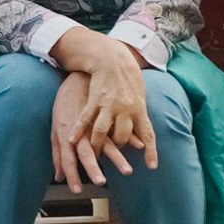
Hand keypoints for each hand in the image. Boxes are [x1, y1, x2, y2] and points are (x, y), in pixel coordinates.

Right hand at [52, 42, 156, 182]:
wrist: (113, 57)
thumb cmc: (128, 76)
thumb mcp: (139, 95)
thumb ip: (139, 113)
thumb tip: (141, 131)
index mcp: (139, 108)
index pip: (148, 134)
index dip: (151, 151)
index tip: (152, 166)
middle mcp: (125, 109)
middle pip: (121, 136)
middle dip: (116, 148)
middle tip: (111, 153)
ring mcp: (109, 105)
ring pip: (101, 131)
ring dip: (96, 145)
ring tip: (92, 154)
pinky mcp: (94, 99)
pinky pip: (85, 118)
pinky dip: (78, 130)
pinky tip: (72, 140)